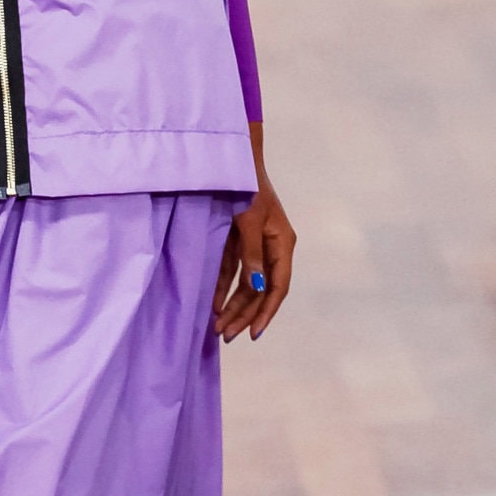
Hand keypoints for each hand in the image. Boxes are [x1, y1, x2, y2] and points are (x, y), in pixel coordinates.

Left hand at [212, 132, 294, 342]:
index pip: (278, 287)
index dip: (266, 312)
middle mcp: (271, 248)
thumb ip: (252, 254)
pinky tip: (213, 306)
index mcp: (282, 243)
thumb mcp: (250, 220)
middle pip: (261, 291)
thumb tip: (256, 289)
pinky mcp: (237, 242)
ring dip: (232, 306)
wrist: (231, 159)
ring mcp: (254, 245)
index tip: (253, 333)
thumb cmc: (246, 186)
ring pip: (246, 285)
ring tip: (217, 328)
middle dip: (244, 314)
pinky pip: (231, 272)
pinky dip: (223, 289)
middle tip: (226, 336)